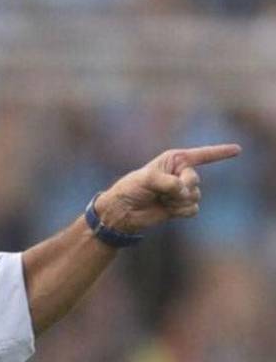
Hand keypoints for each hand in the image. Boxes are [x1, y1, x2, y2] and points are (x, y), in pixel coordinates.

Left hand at [95, 144, 241, 232]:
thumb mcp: (147, 179)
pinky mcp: (180, 207)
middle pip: (195, 180)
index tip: (237, 150)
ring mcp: (182, 191)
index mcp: (174, 160)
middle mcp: (181, 173)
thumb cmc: (131, 189)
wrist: (124, 211)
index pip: (202, 155)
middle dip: (181, 187)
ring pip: (195, 196)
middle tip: (164, 192)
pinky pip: (192, 209)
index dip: (220, 152)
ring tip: (162, 200)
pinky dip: (180, 211)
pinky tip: (167, 210)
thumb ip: (167, 182)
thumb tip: (182, 190)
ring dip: (177, 201)